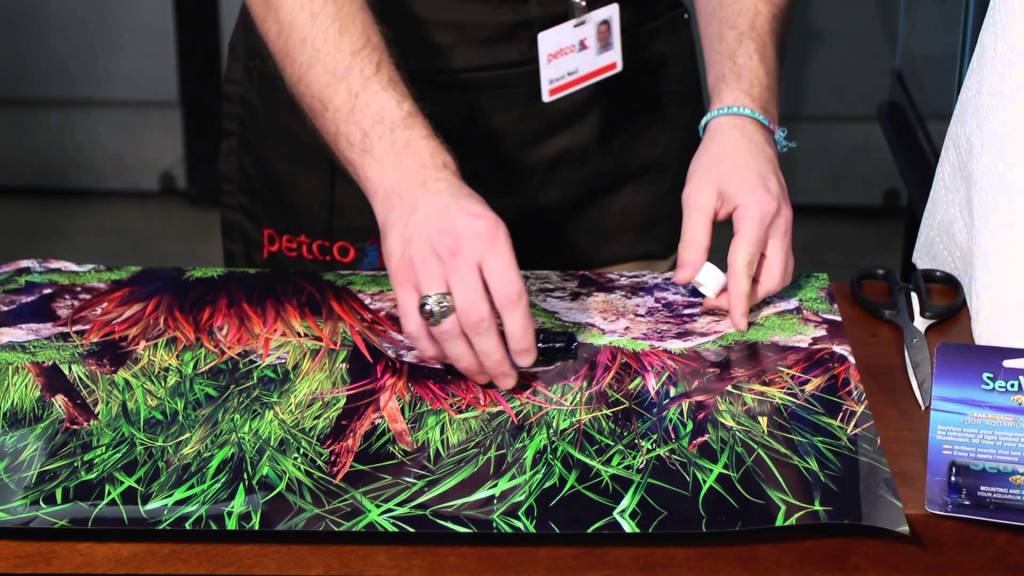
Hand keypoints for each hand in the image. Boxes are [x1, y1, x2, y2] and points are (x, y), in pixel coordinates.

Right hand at [373, 169, 536, 389]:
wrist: (411, 186)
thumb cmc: (461, 211)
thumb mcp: (494, 230)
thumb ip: (503, 273)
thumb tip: (514, 327)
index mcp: (488, 241)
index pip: (509, 299)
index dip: (520, 336)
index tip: (527, 359)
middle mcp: (456, 255)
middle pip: (477, 322)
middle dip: (494, 359)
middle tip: (506, 380)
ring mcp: (424, 268)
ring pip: (446, 329)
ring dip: (465, 361)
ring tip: (481, 376)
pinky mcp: (399, 279)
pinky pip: (414, 324)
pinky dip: (431, 348)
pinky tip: (445, 359)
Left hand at [673, 115, 793, 330]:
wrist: (745, 129)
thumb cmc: (718, 158)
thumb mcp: (696, 198)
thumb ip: (692, 240)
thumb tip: (685, 279)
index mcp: (758, 214)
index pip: (747, 267)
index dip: (738, 299)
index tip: (733, 323)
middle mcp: (780, 221)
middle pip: (774, 277)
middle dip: (749, 298)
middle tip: (715, 303)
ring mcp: (786, 222)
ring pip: (782, 271)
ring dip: (757, 289)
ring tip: (725, 293)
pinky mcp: (784, 222)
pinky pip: (780, 258)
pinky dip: (763, 274)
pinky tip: (739, 276)